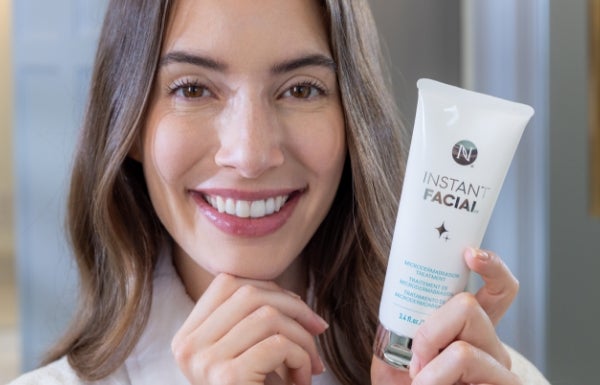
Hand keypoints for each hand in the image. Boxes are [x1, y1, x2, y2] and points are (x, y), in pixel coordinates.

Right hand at [171, 273, 327, 384]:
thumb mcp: (245, 353)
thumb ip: (251, 322)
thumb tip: (290, 295)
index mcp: (187, 336)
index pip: (228, 283)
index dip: (270, 289)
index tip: (298, 311)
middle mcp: (187, 347)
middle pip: (250, 294)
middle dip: (294, 307)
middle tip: (318, 331)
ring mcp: (204, 362)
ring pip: (269, 317)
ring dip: (303, 340)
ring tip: (309, 365)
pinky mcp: (227, 377)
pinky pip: (278, 345)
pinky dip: (301, 359)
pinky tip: (302, 381)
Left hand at [371, 247, 520, 384]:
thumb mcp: (396, 364)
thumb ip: (394, 340)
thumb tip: (386, 324)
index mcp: (471, 330)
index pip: (496, 289)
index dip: (491, 267)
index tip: (471, 253)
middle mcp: (492, 345)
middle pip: (469, 307)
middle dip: (430, 330)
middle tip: (416, 360)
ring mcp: (501, 370)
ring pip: (464, 347)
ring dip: (429, 365)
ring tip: (421, 383)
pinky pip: (464, 364)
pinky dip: (434, 379)